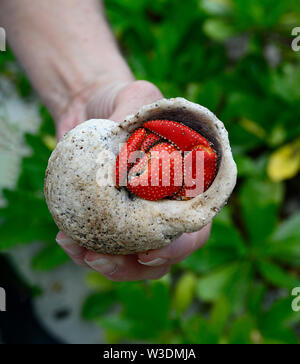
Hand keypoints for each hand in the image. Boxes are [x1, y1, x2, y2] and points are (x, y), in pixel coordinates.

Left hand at [55, 80, 211, 280]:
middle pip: (162, 255)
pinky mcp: (107, 218)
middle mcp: (162, 207)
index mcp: (184, 187)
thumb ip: (137, 113)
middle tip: (102, 260)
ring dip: (107, 266)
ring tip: (78, 251)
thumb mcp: (136, 97)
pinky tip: (64, 239)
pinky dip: (84, 251)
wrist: (92, 108)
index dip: (180, 246)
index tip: (152, 252)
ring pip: (131, 260)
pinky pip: (101, 246)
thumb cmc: (123, 101)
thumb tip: (123, 149)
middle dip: (135, 267)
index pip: (193, 226)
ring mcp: (134, 217)